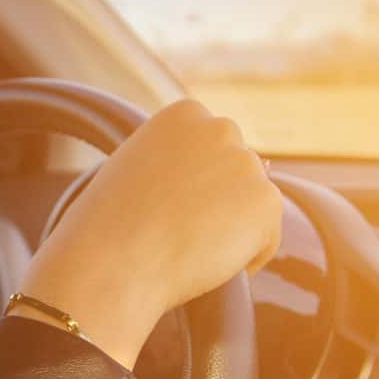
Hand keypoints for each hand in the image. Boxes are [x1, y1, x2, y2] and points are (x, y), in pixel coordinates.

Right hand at [14, 99, 281, 367]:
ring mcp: (246, 163)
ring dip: (231, 230)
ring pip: (252, 207)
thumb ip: (182, 161)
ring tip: (188, 250)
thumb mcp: (139, 170)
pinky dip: (245, 258)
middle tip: (177, 233)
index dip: (192, 187)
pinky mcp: (266, 202)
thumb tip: (260, 165)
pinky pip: (267, 238)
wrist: (111, 261)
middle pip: (237, 174)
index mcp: (184, 114)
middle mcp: (220, 128)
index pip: (211, 149)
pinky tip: (207, 265)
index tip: (164, 210)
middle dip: (218, 203)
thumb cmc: (111, 226)